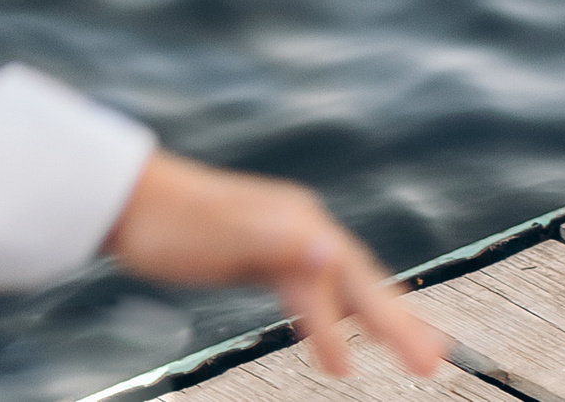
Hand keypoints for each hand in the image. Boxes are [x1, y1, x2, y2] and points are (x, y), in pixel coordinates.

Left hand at [106, 152, 445, 379]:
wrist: (126, 201)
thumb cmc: (170, 222)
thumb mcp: (226, 237)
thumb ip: (281, 242)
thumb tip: (335, 251)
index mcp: (302, 226)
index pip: (354, 282)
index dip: (386, 323)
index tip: (420, 361)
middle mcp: (304, 229)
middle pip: (362, 282)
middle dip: (401, 323)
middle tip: (437, 359)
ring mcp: (286, 241)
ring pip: (342, 286)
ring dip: (377, 319)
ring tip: (412, 346)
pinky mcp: (265, 256)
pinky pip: (313, 292)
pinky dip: (332, 317)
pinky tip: (337, 335)